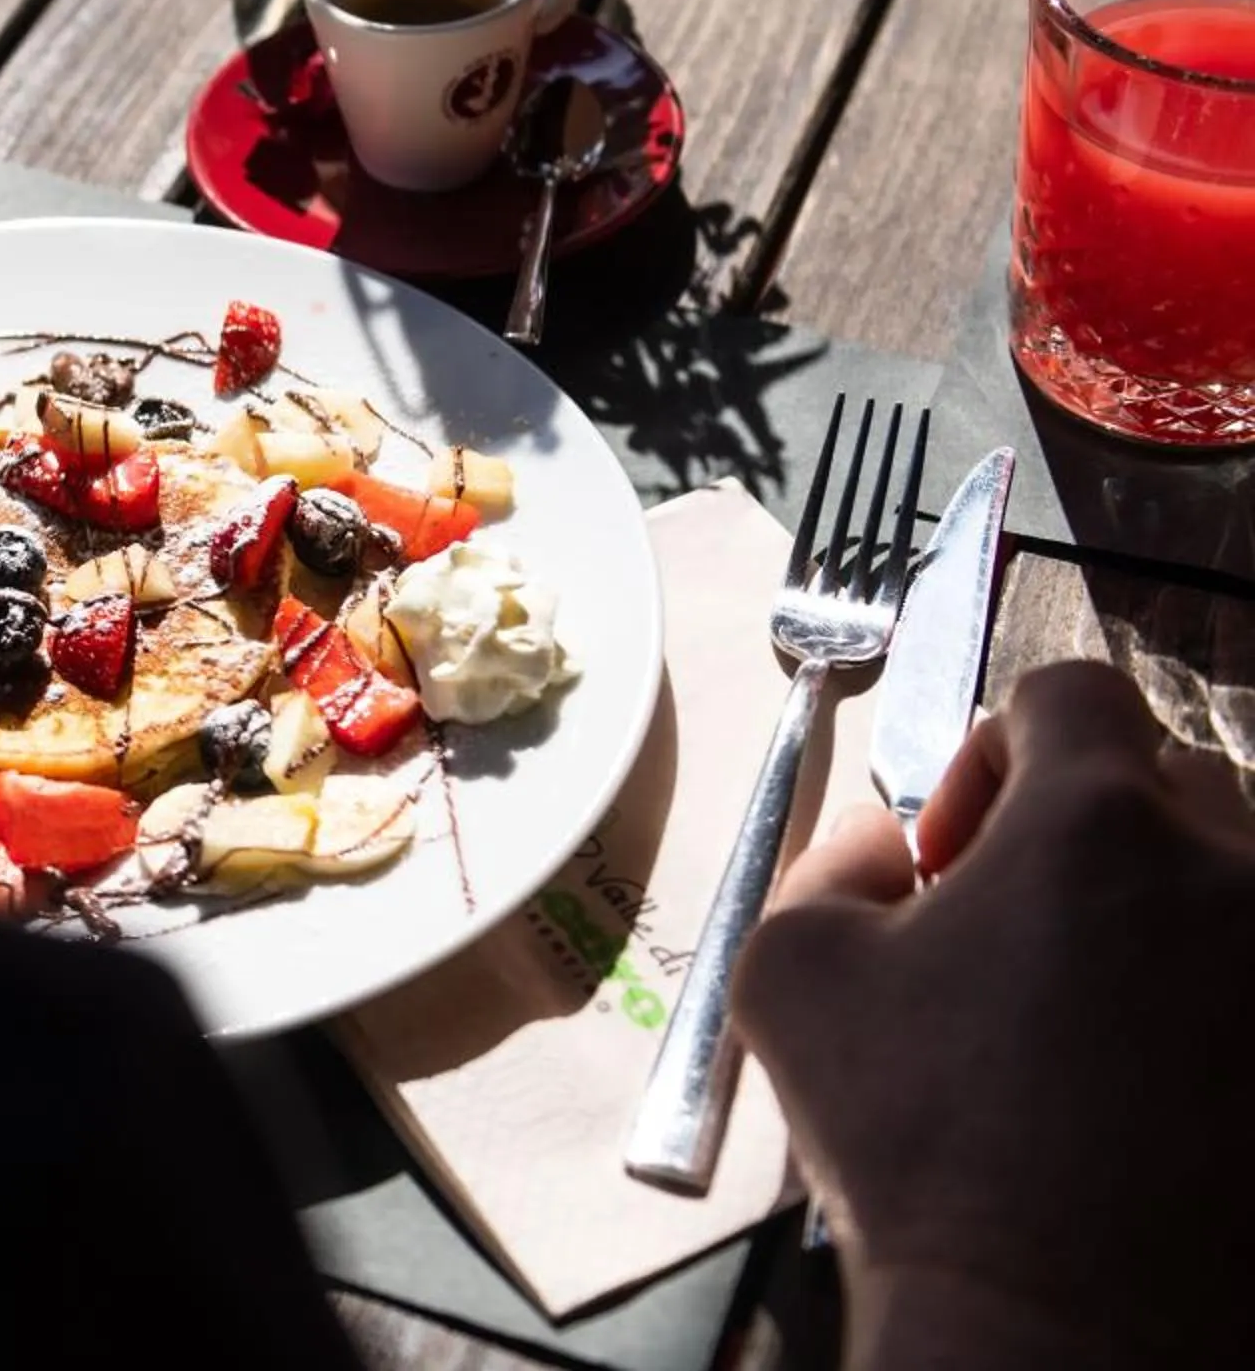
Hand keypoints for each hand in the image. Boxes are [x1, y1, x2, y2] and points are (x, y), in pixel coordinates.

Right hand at [734, 663, 1254, 1366]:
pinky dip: (1213, 1004)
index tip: (957, 851)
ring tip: (1092, 1018)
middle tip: (1016, 933)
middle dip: (1086, 832)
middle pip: (1171, 781)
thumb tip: (889, 846)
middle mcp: (1231, 873)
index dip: (994, 749)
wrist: (1064, 1331)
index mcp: (1094, 823)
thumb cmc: (919, 1146)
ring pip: (1236, 882)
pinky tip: (1150, 1086)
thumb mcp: (791, 973)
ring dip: (1165, 915)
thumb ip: (829, 862)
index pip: (1068, 695)